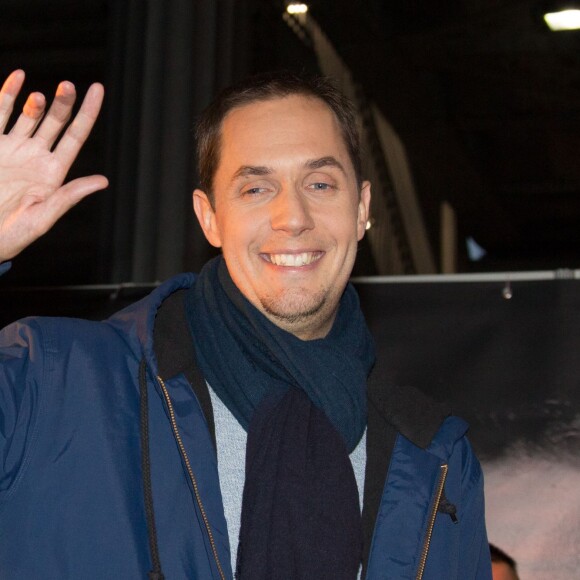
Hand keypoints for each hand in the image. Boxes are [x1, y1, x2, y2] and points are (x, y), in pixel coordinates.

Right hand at [0, 70, 107, 261]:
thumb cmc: (14, 233)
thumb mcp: (43, 216)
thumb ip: (69, 196)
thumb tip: (103, 181)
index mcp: (55, 171)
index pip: (76, 135)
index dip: (88, 112)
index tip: (98, 88)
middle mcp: (37, 155)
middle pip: (56, 121)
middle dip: (64, 102)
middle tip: (69, 85)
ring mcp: (14, 148)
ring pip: (29, 116)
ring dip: (36, 103)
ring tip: (41, 99)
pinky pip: (0, 114)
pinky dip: (7, 95)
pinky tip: (17, 77)